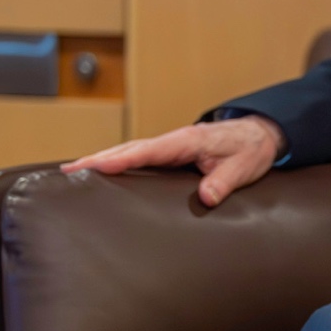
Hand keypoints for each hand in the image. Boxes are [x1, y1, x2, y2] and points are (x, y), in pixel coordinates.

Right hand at [63, 115, 285, 206]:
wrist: (262, 133)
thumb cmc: (252, 149)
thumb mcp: (244, 167)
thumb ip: (225, 182)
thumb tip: (207, 197)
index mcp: (188, 141)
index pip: (150, 150)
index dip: (123, 159)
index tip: (98, 166)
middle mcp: (174, 140)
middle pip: (130, 148)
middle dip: (99, 159)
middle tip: (68, 171)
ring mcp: (171, 146)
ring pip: (131, 150)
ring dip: (104, 159)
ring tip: (73, 172)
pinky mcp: (172, 153)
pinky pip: (141, 156)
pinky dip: (119, 161)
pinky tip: (103, 172)